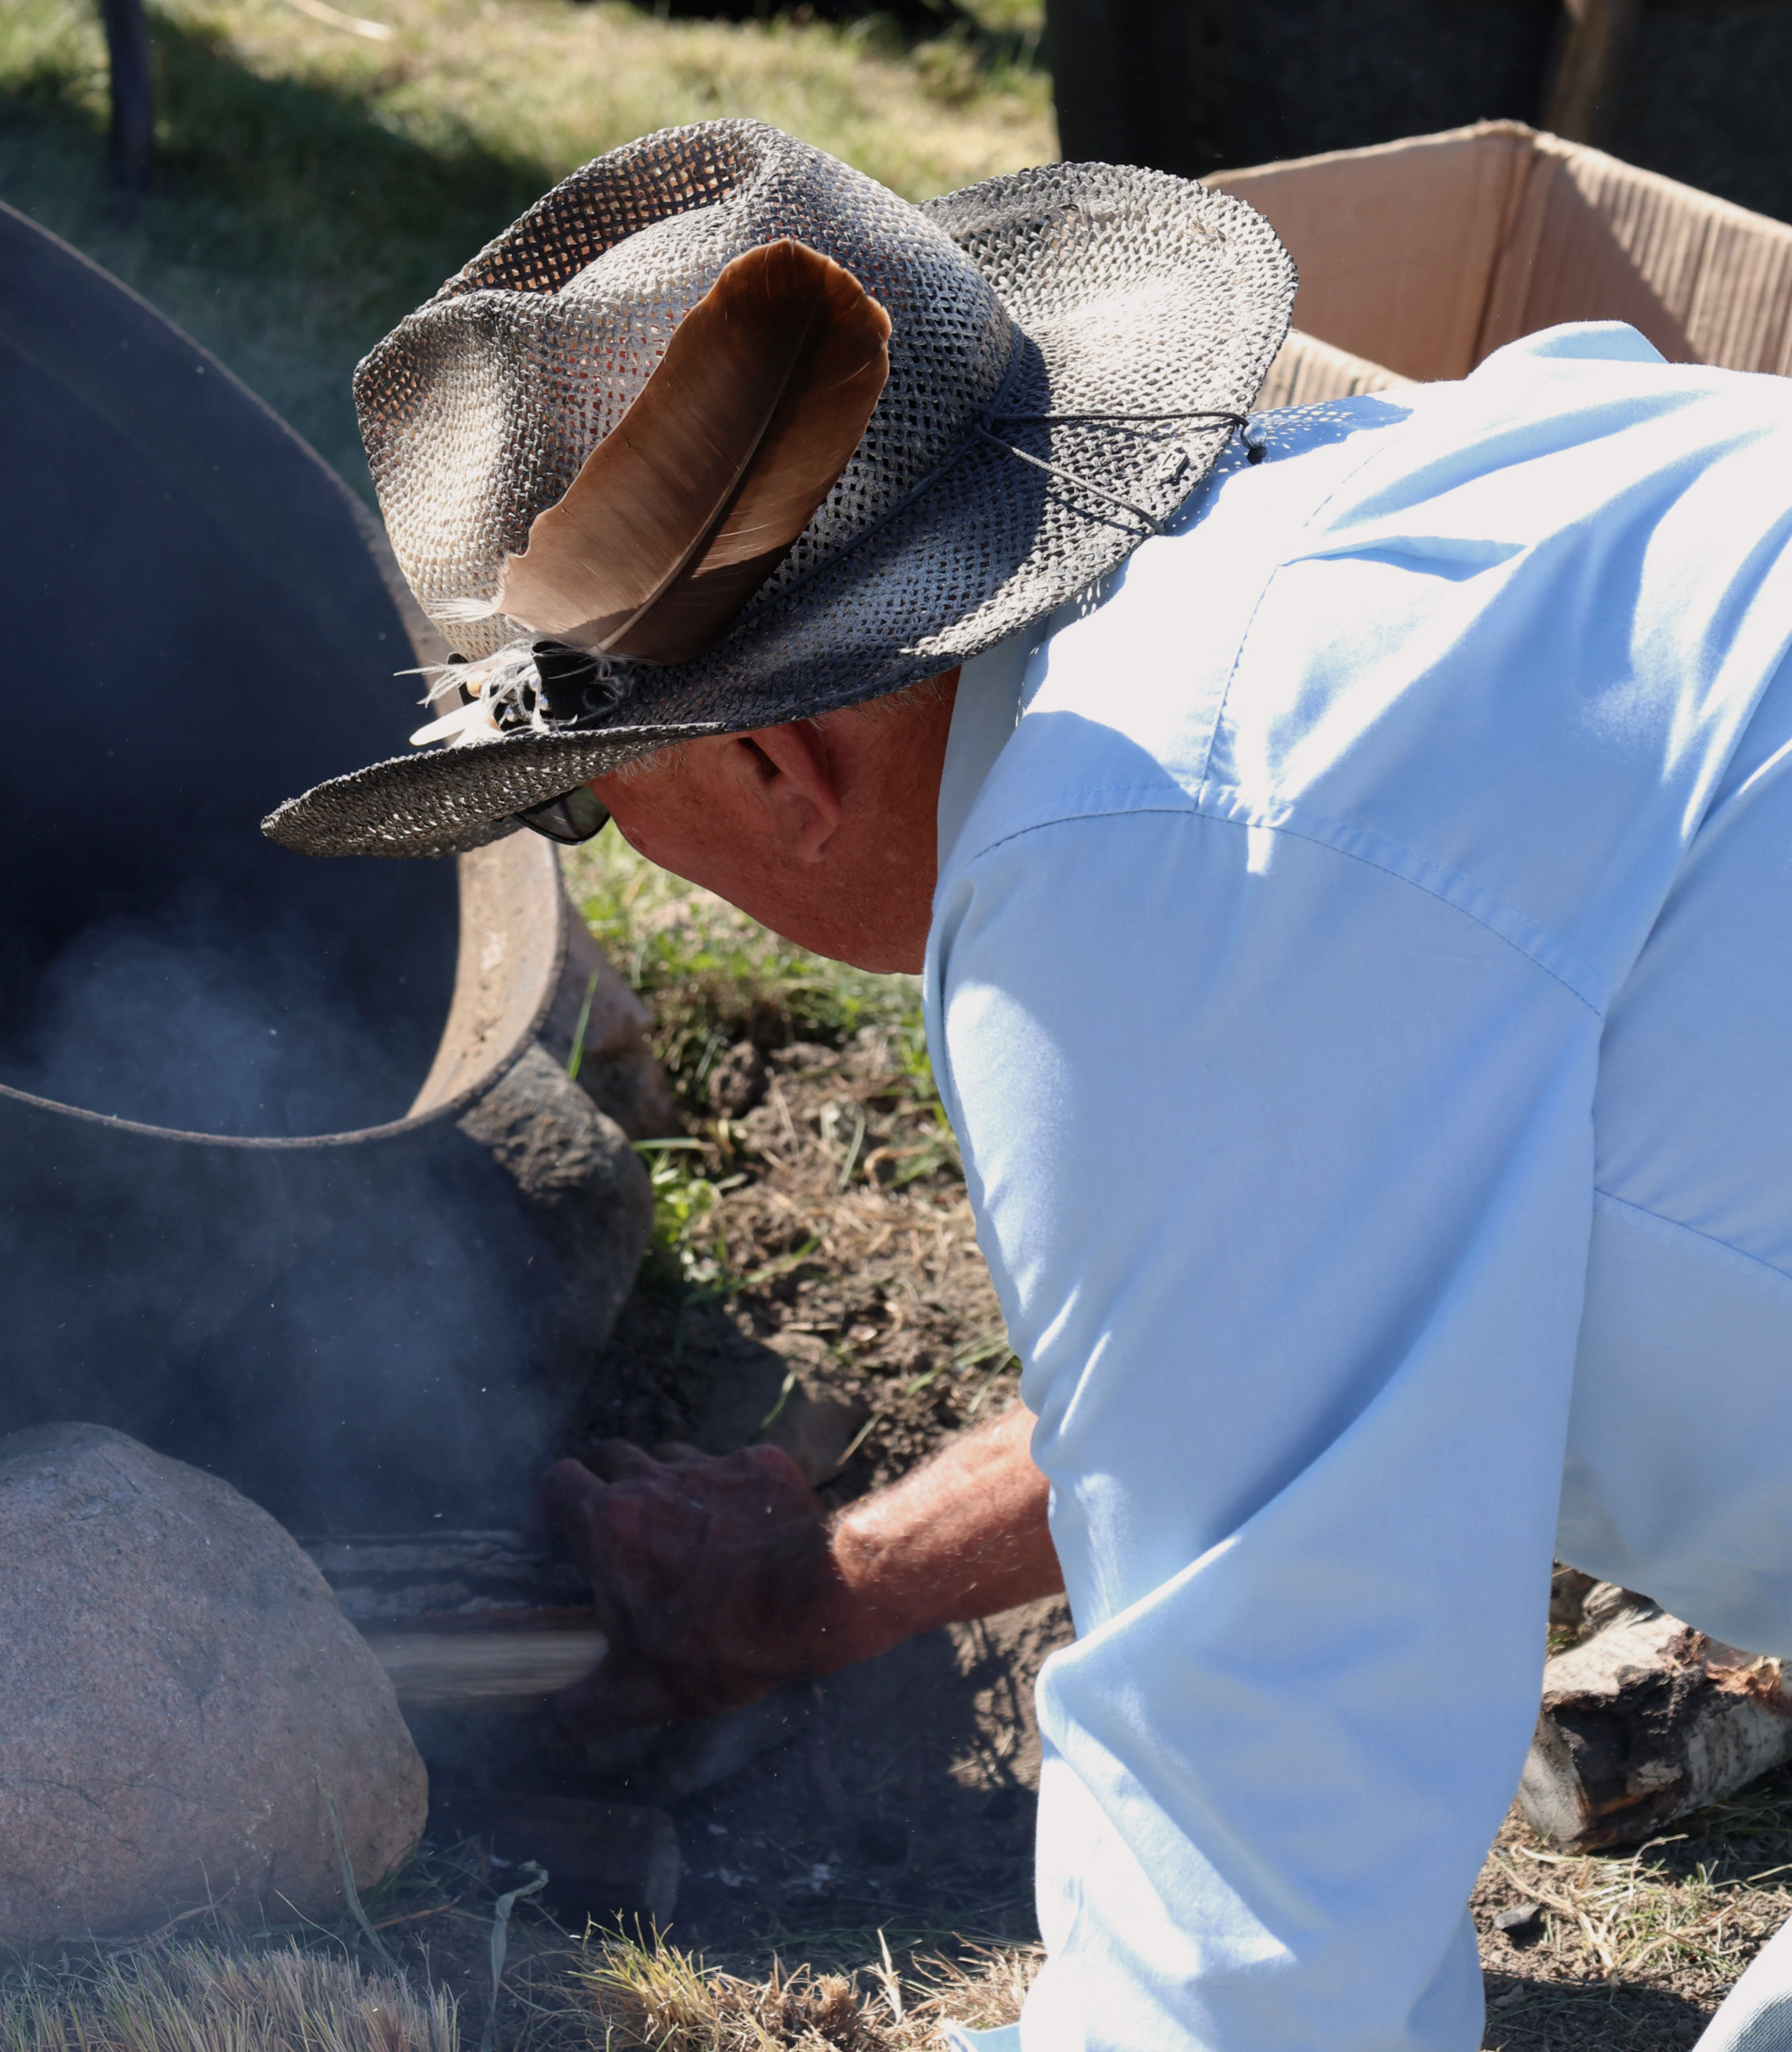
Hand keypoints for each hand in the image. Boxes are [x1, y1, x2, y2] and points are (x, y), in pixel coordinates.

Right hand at [538, 1440, 849, 1738]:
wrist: (812, 1601)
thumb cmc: (720, 1642)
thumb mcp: (640, 1692)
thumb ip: (583, 1709)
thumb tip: (548, 1727)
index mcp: (610, 1524)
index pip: (556, 1483)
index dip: (546, 1503)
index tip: (549, 1530)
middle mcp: (654, 1480)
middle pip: (608, 1455)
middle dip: (600, 1480)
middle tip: (609, 1520)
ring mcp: (712, 1467)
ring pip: (669, 1454)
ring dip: (661, 1480)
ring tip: (672, 1522)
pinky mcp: (762, 1465)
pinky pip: (732, 1465)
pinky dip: (726, 1488)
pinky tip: (740, 1523)